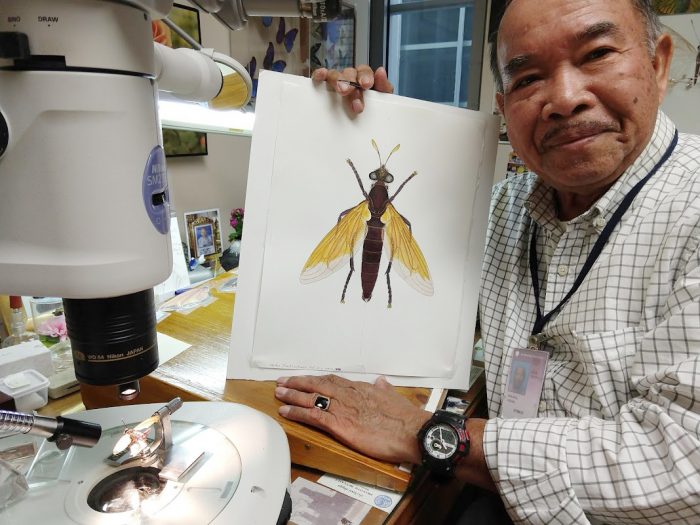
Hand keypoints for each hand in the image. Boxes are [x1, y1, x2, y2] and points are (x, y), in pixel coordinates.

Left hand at [275, 374, 430, 463]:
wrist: (411, 431)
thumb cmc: (405, 418)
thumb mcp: (394, 397)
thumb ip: (384, 388)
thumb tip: (381, 381)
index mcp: (361, 389)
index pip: (332, 381)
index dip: (316, 379)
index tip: (305, 379)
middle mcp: (348, 395)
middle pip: (317, 384)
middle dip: (298, 382)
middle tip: (282, 381)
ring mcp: (342, 408)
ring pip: (311, 397)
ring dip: (292, 394)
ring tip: (279, 393)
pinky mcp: (339, 424)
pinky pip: (312, 415)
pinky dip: (297, 411)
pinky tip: (285, 411)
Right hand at [311, 65, 393, 113]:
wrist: (367, 126)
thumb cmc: (373, 111)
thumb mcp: (382, 100)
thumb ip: (384, 87)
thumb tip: (380, 71)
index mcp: (364, 78)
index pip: (364, 72)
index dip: (365, 76)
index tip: (366, 85)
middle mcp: (350, 78)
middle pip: (349, 73)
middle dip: (350, 82)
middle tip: (349, 91)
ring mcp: (337, 82)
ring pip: (335, 75)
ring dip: (337, 80)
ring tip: (340, 91)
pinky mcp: (325, 88)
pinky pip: (321, 78)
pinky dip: (320, 75)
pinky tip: (321, 76)